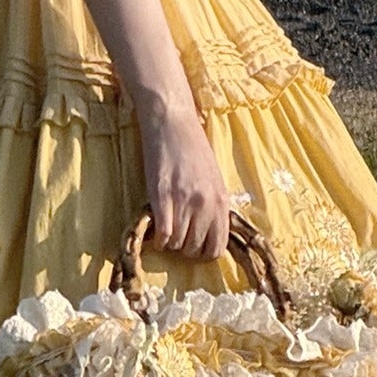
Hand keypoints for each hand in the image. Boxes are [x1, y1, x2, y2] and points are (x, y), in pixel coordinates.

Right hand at [137, 93, 230, 259]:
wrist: (172, 123)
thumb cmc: (193, 148)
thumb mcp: (213, 178)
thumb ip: (213, 205)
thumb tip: (207, 231)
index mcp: (221, 201)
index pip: (217, 247)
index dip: (203, 253)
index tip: (194, 246)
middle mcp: (205, 205)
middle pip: (195, 249)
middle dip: (184, 248)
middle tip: (177, 236)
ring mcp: (183, 201)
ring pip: (177, 244)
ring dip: (169, 242)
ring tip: (165, 228)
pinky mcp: (161, 196)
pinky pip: (162, 235)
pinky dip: (157, 238)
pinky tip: (155, 229)